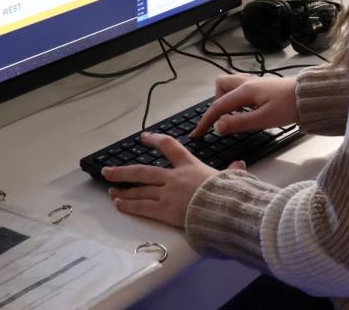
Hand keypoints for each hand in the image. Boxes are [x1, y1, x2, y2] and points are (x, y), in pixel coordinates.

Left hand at [104, 134, 244, 227]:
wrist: (223, 208)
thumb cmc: (227, 192)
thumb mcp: (230, 177)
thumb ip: (232, 171)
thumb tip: (239, 165)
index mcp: (189, 166)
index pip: (169, 147)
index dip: (155, 140)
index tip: (144, 138)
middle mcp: (173, 178)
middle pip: (142, 172)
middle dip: (123, 171)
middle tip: (109, 171)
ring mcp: (166, 194)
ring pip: (138, 190)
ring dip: (123, 191)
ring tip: (111, 191)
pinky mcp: (163, 211)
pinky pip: (141, 207)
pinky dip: (128, 205)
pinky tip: (119, 205)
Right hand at [191, 74, 298, 138]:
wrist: (311, 96)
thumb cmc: (289, 107)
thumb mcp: (263, 119)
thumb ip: (239, 123)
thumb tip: (217, 126)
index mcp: (245, 91)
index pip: (218, 106)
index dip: (205, 121)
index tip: (196, 134)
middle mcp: (247, 83)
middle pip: (221, 86)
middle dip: (217, 102)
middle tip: (226, 119)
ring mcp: (255, 82)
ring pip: (231, 85)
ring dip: (228, 99)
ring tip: (238, 116)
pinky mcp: (263, 86)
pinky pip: (242, 88)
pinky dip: (239, 98)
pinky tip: (249, 109)